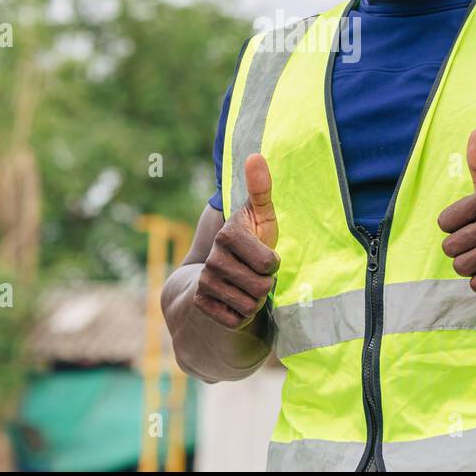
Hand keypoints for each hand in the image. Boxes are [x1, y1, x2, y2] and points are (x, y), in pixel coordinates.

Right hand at [193, 153, 279, 328]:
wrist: (222, 275)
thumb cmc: (252, 242)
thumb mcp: (261, 216)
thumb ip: (261, 188)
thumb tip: (256, 155)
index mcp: (228, 235)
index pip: (268, 263)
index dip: (273, 263)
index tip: (264, 255)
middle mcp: (213, 258)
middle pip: (262, 287)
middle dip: (266, 284)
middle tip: (256, 274)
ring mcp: (205, 282)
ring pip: (250, 305)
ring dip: (255, 300)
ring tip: (247, 286)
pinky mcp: (202, 305)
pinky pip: (236, 319)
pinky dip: (241, 315)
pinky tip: (235, 302)